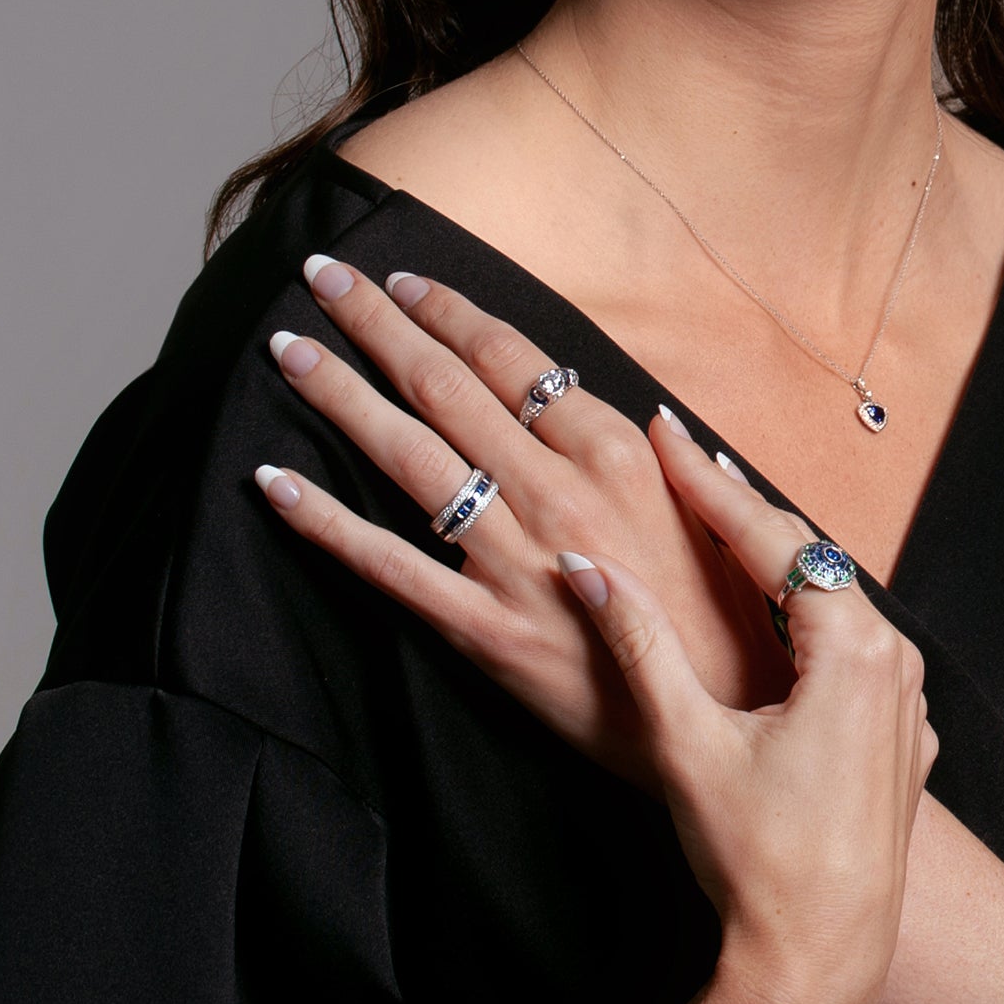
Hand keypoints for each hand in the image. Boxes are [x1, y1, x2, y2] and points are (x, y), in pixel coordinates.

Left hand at [248, 258, 785, 784]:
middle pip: (446, 388)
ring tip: (287, 350)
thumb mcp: (722, 518)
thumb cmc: (727, 622)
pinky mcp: (485, 630)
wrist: (720, 725)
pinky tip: (276, 483)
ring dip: (340, 395)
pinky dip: (326, 522)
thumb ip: (678, 461)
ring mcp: (515, 561)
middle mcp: (559, 494)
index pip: (512, 359)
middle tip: (323, 278)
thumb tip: (654, 411)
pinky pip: (389, 566)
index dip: (448, 312)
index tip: (402, 280)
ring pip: (409, 457)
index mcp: (618, 455)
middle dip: (376, 324)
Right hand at [564, 410, 941, 1003]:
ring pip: (833, 606)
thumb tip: (585, 566)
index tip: (664, 430)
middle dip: (741, 510)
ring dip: (774, 562)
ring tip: (716, 513)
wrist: (823, 962)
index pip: (774, 540)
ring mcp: (907, 705)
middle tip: (683, 455)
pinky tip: (770, 611)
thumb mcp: (687, 745)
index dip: (709, 484)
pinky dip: (803, 620)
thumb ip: (638, 645)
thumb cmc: (757, 861)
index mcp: (856, 650)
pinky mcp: (902, 740)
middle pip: (810, 562)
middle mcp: (897, 664)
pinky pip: (849, 652)